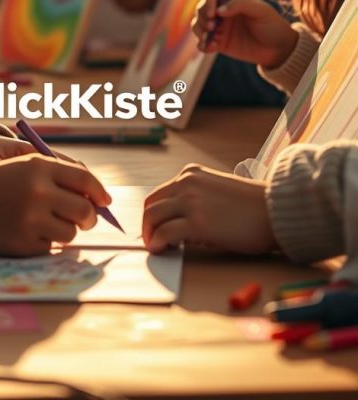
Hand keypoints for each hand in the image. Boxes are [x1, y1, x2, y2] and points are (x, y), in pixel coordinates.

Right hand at [0, 154, 110, 255]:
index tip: (106, 201)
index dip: (99, 192)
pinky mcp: (22, 243)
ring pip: (71, 232)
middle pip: (84, 210)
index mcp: (40, 167)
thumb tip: (98, 199)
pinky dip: (46, 241)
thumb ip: (62, 177)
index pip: (85, 181)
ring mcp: (30, 219)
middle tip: (87, 219)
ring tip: (51, 223)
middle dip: (90, 217)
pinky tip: (29, 231)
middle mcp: (38, 192)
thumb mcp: (27, 166)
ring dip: (67, 230)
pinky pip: (50, 247)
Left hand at [142, 164, 275, 254]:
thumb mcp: (217, 191)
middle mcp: (187, 182)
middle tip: (151, 241)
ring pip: (152, 217)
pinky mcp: (197, 223)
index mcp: (191, 174)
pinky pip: (165, 234)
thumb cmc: (253, 207)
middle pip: (150, 205)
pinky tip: (162, 251)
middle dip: (147, 225)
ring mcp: (191, 201)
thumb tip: (176, 223)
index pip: (159, 194)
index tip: (155, 229)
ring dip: (150, 235)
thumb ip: (195, 198)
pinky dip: (158, 243)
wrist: (277, 211)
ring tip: (157, 248)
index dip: (153, 214)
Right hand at [191, 0, 298, 68]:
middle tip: (212, 28)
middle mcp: (222, 9)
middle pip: (201, 8)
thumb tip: (219, 10)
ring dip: (199, 30)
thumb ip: (240, 5)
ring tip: (209, 39)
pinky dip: (203, 44)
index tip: (213, 14)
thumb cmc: (272, 25)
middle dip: (203, 17)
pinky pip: (203, 42)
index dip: (208, 1)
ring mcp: (219, 26)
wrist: (278, 49)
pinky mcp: (218, 41)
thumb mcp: (261, 11)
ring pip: (198, 24)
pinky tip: (210, 48)